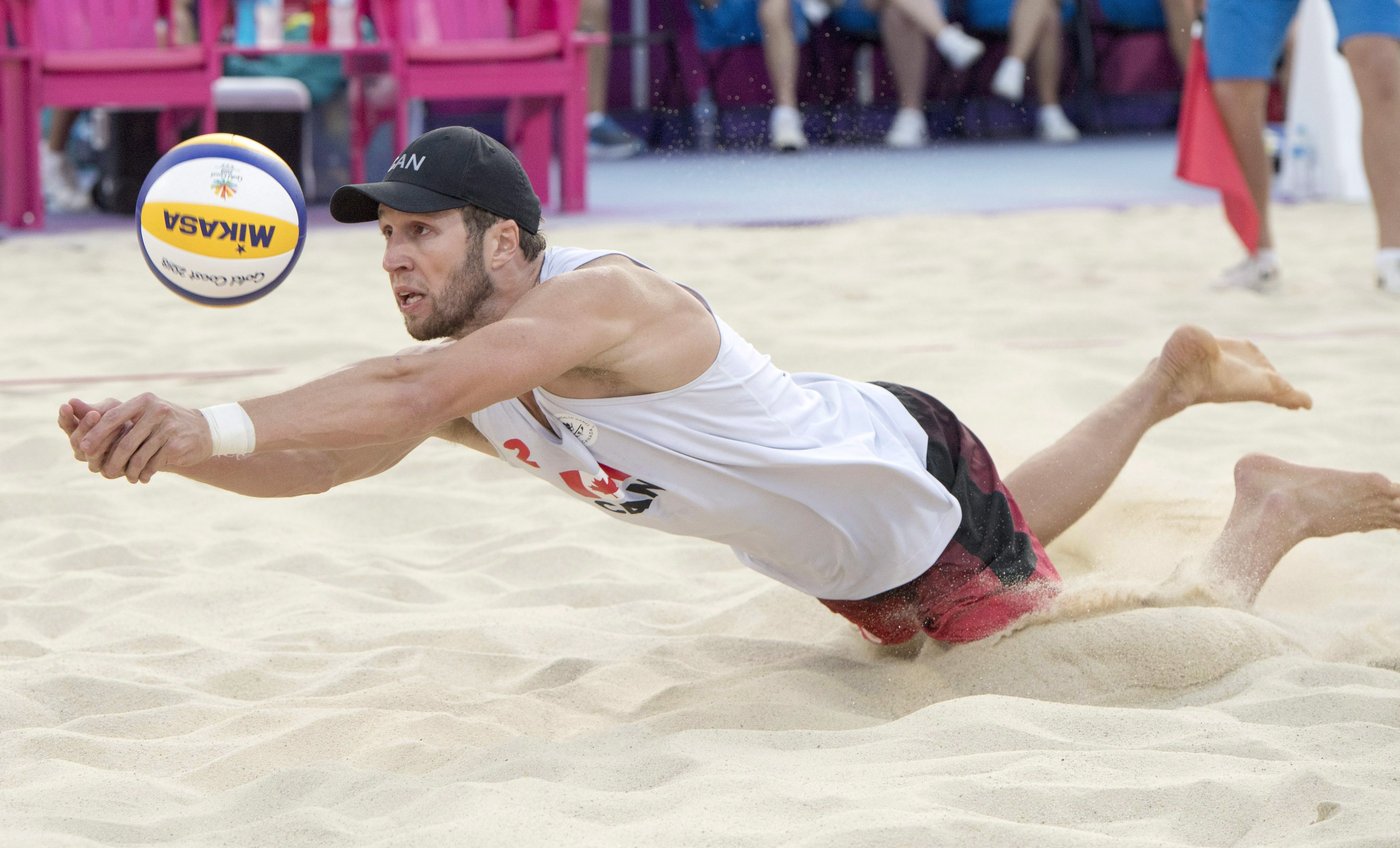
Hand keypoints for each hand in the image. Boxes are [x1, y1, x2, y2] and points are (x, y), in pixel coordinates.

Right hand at [59, 397, 124, 472]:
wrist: (146, 433)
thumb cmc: (125, 417)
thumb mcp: (110, 408)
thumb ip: (91, 409)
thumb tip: (71, 401)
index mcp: (78, 432)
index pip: (66, 425)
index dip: (65, 417)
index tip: (66, 406)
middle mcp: (82, 450)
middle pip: (76, 442)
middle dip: (85, 427)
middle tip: (94, 413)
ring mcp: (94, 462)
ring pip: (90, 454)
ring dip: (102, 438)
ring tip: (114, 424)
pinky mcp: (110, 472)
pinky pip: (108, 464)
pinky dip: (116, 450)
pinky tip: (126, 440)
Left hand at [68, 393, 213, 483]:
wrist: (204, 431)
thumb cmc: (164, 422)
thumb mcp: (143, 412)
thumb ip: (114, 413)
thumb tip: (72, 405)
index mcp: (144, 401)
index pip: (113, 417)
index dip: (96, 434)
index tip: (82, 449)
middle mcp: (157, 411)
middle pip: (125, 441)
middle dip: (112, 459)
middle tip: (104, 471)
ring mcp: (169, 428)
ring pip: (139, 456)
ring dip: (129, 471)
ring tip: (127, 477)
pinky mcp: (177, 445)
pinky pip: (154, 463)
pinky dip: (145, 473)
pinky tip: (143, 477)